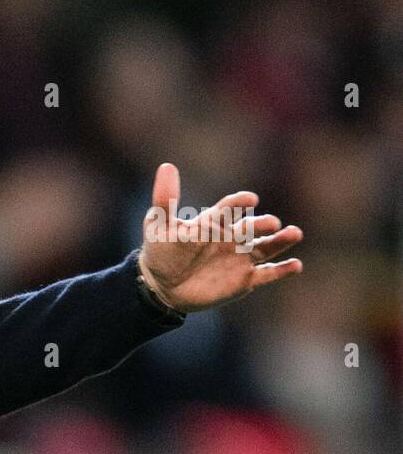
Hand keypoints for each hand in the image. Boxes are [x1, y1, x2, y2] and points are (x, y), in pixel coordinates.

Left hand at [139, 162, 303, 312]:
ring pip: (266, 247)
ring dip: (281, 241)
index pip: (230, 208)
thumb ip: (165, 199)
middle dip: (262, 224)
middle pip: (252, 228)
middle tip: (272, 223)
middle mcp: (232, 237)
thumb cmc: (161, 252)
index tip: (249, 200)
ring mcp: (240, 258)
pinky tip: (295, 265)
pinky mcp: (244, 280)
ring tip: (294, 234)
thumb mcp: (159, 225)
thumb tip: (166, 167)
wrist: (162, 286)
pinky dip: (282, 270)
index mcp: (214, 221)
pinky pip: (267, 274)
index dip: (239, 203)